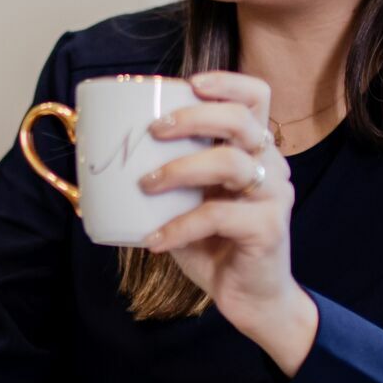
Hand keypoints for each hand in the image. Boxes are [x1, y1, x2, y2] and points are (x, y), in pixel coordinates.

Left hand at [138, 69, 319, 374]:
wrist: (253, 299)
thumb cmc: (217, 245)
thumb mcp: (191, 202)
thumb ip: (170, 177)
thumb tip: (108, 160)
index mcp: (256, 150)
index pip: (255, 97)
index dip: (227, 83)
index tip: (189, 84)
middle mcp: (272, 165)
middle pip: (241, 121)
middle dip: (194, 118)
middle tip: (155, 131)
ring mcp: (273, 196)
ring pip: (231, 162)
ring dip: (181, 168)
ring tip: (146, 185)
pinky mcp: (268, 229)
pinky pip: (218, 216)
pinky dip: (179, 226)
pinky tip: (154, 240)